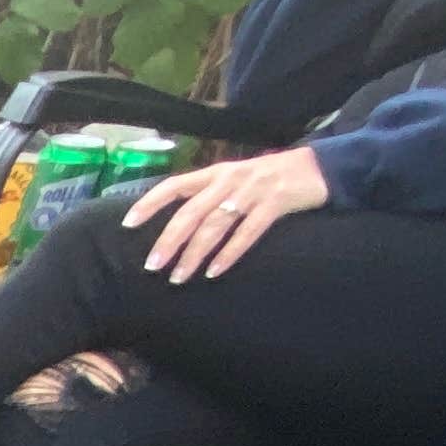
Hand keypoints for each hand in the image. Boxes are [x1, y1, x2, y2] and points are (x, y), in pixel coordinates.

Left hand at [119, 146, 331, 281]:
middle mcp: (229, 180)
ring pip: (214, 225)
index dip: (149, 203)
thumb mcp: (235, 180)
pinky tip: (213, 272)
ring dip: (194, 254)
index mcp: (216, 173)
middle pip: (190, 212)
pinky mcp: (275, 203)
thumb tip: (175, 224)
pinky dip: (228, 254)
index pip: (174, 185)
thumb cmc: (269, 179)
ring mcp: (252, 191)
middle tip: (152, 267)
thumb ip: (208, 196)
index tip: (128, 224)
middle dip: (168, 241)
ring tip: (178, 278)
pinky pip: (247, 232)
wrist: (318, 167)